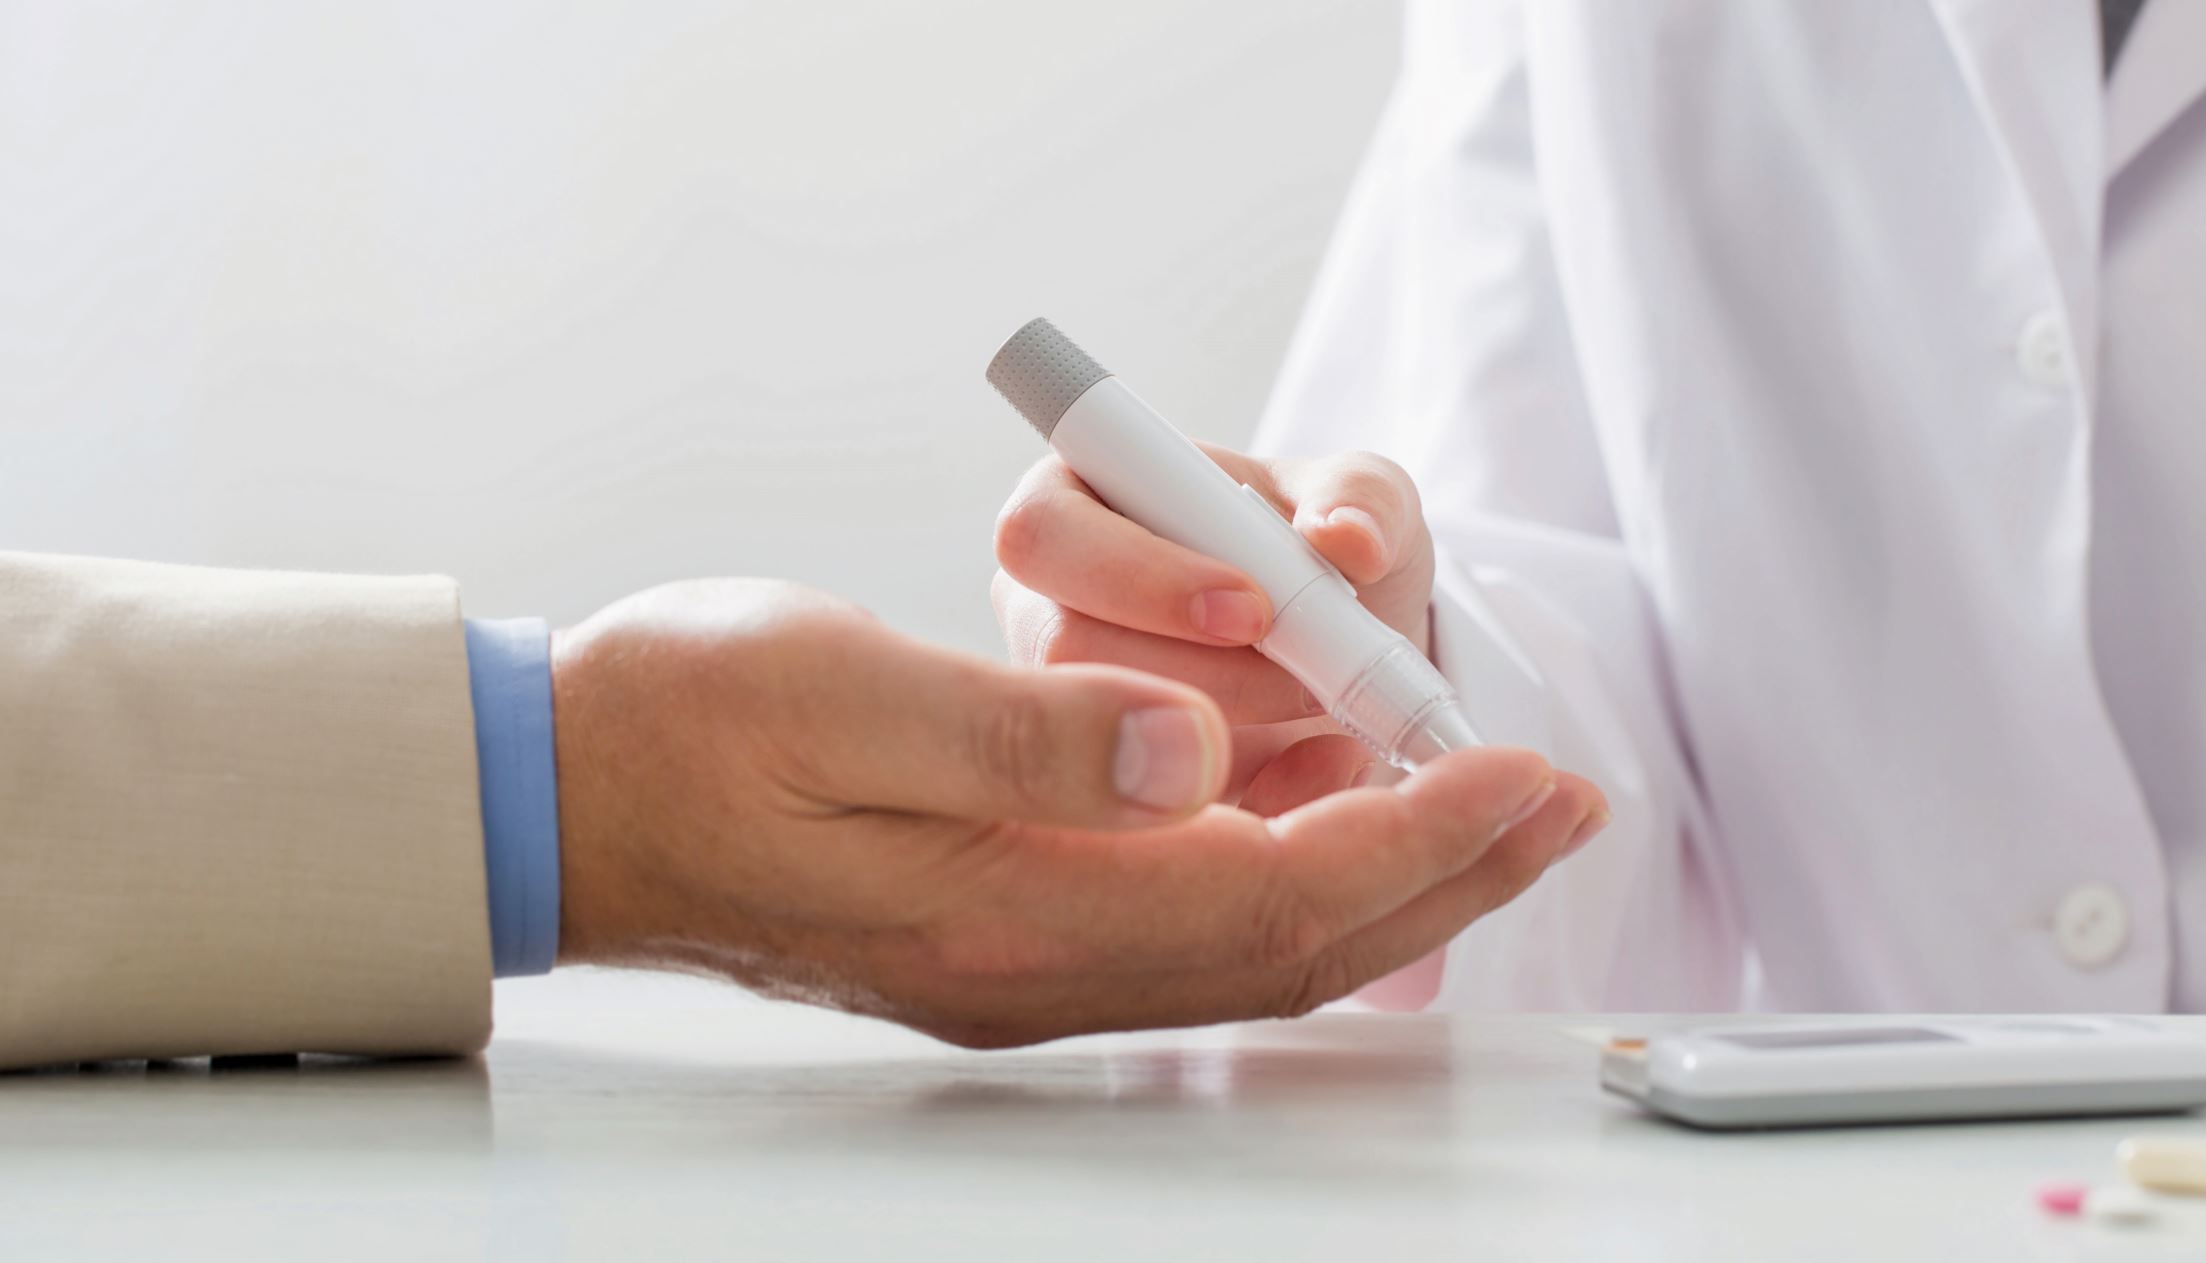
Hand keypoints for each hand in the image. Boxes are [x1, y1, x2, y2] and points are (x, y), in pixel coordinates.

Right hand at [549, 579, 1604, 1046]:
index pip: (1273, 892)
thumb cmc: (685, 724)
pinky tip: (1335, 814)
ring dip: (1389, 877)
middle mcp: (1037, 965)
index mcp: (1014, 911)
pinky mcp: (1005, 924)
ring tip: (1491, 806)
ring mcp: (1021, 959)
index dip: (1419, 835)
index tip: (1524, 771)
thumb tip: (1195, 756)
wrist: (564, 791)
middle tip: (1563, 801)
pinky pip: (1194, 922)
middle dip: (1447, 871)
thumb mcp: (847, 689)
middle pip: (1295, 941)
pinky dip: (1295, 875)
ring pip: (1255, 942)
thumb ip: (1028, 728)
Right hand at [992, 447, 1437, 804]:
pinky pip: (1158, 826)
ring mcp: (1067, 712)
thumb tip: (1348, 536)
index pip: (1046, 533)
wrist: (1354, 656)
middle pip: (1064, 650)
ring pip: (1104, 746)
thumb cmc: (1331, 554)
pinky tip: (1322, 769)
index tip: (1253, 611)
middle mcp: (1048, 609)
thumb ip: (1360, 499)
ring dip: (1230, 740)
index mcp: (1076, 506)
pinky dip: (1259, 803)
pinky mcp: (1112, 797)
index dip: (1140, 576)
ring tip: (1322, 712)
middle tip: (1309, 679)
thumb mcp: (1364, 503)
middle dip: (1201, 673)